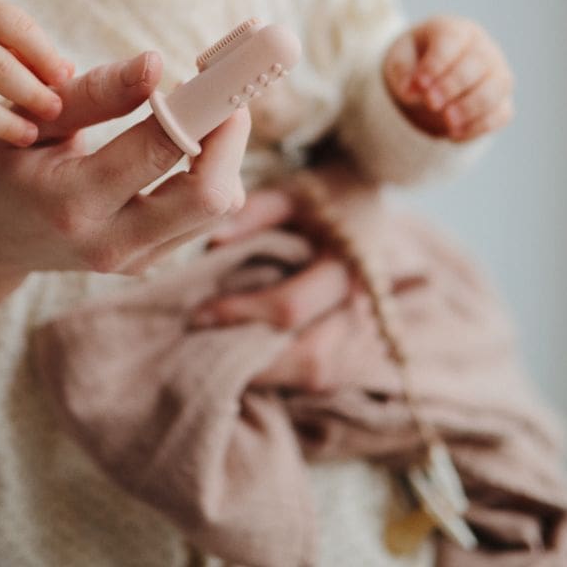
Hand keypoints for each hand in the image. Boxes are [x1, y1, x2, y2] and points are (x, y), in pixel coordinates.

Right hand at [0, 50, 250, 280]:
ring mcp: (134, 261)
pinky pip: (206, 216)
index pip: (162, 148)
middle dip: (231, 135)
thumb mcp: (32, 120)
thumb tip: (156, 63)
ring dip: (225, 153)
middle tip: (221, 92)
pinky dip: (212, 173)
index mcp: (73, 201)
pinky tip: (186, 144)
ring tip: (198, 113)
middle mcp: (110, 242)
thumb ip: (94, 92)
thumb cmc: (5, 166)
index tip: (222, 72)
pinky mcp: (149, 262)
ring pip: (220, 207)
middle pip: (211, 196)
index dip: (203, 105)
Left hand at [192, 162, 385, 391]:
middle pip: (312, 359)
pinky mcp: (357, 343)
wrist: (367, 199)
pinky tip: (250, 360)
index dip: (241, 313)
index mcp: (348, 265)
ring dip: (269, 374)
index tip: (199, 314)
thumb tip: (212, 241)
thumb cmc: (323, 194)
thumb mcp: (292, 192)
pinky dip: (284, 373)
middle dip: (255, 362)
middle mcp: (362, 305)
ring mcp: (364, 329)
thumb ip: (257, 211)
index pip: (290, 306)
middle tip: (206, 349)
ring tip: (223, 358)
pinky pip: (322, 373)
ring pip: (318, 374)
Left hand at [383, 14, 514, 140]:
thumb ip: (402, 72)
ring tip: (448, 122)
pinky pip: (501, 113)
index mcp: (454, 30)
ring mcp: (497, 74)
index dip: (436, 63)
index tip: (420, 84)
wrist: (431, 76)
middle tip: (431, 103)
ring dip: (472, 107)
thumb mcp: (400, 59)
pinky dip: (480, 127)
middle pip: (478, 63)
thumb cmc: (415, 61)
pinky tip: (455, 135)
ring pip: (496, 88)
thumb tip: (411, 92)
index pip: (451, 40)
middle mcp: (482, 48)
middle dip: (453, 86)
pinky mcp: (502, 100)